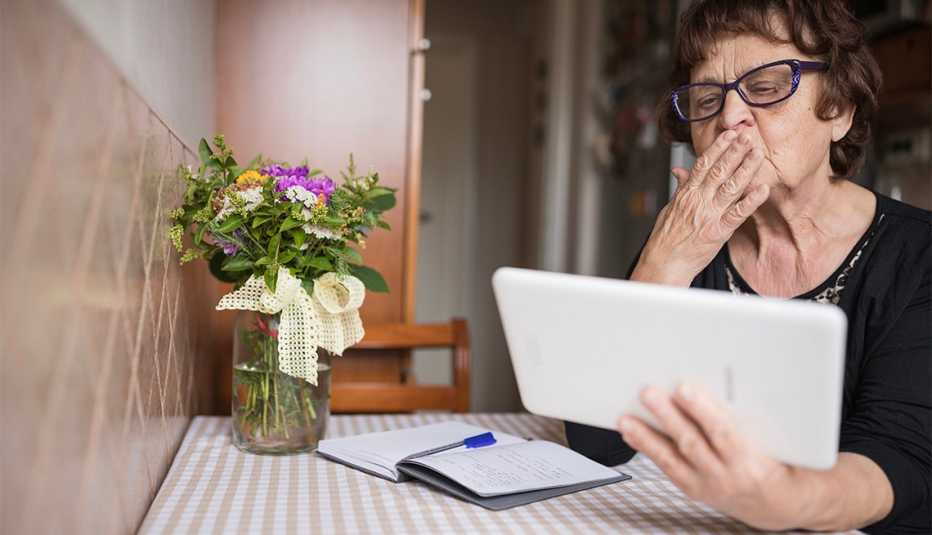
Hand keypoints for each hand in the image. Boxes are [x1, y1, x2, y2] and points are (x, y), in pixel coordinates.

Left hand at [617, 384, 800, 530]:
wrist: (779, 502)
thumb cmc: (780, 462)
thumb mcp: (779, 440)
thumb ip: (757, 416)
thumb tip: (737, 379)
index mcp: (752, 462)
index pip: (723, 433)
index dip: (702, 410)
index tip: (684, 388)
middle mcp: (726, 476)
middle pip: (691, 442)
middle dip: (667, 415)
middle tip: (648, 392)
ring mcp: (707, 484)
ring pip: (672, 457)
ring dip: (646, 435)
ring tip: (626, 417)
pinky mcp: (693, 488)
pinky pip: (666, 467)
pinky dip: (646, 447)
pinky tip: (631, 432)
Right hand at [632, 130, 770, 285]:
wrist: (664, 263)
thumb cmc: (665, 238)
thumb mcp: (669, 208)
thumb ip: (680, 188)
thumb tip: (679, 171)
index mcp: (686, 193)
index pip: (703, 164)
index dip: (718, 148)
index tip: (730, 134)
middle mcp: (698, 200)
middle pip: (719, 170)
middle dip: (734, 151)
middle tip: (748, 135)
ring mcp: (708, 215)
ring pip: (730, 187)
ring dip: (746, 168)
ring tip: (757, 153)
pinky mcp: (718, 232)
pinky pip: (737, 214)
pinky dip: (750, 201)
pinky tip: (762, 189)